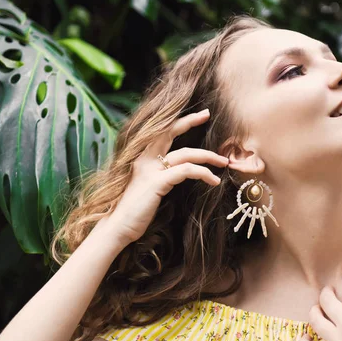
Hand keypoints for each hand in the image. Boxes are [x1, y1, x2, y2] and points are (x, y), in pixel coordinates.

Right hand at [100, 108, 228, 246]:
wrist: (118, 227)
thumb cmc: (135, 211)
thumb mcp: (149, 187)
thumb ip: (162, 175)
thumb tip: (183, 171)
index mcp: (142, 158)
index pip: (161, 132)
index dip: (179, 121)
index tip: (198, 115)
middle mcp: (144, 159)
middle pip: (169, 131)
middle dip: (190, 120)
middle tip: (207, 114)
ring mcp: (150, 170)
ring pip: (185, 154)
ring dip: (208, 156)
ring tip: (223, 163)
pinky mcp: (156, 183)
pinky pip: (186, 171)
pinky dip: (203, 173)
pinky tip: (214, 181)